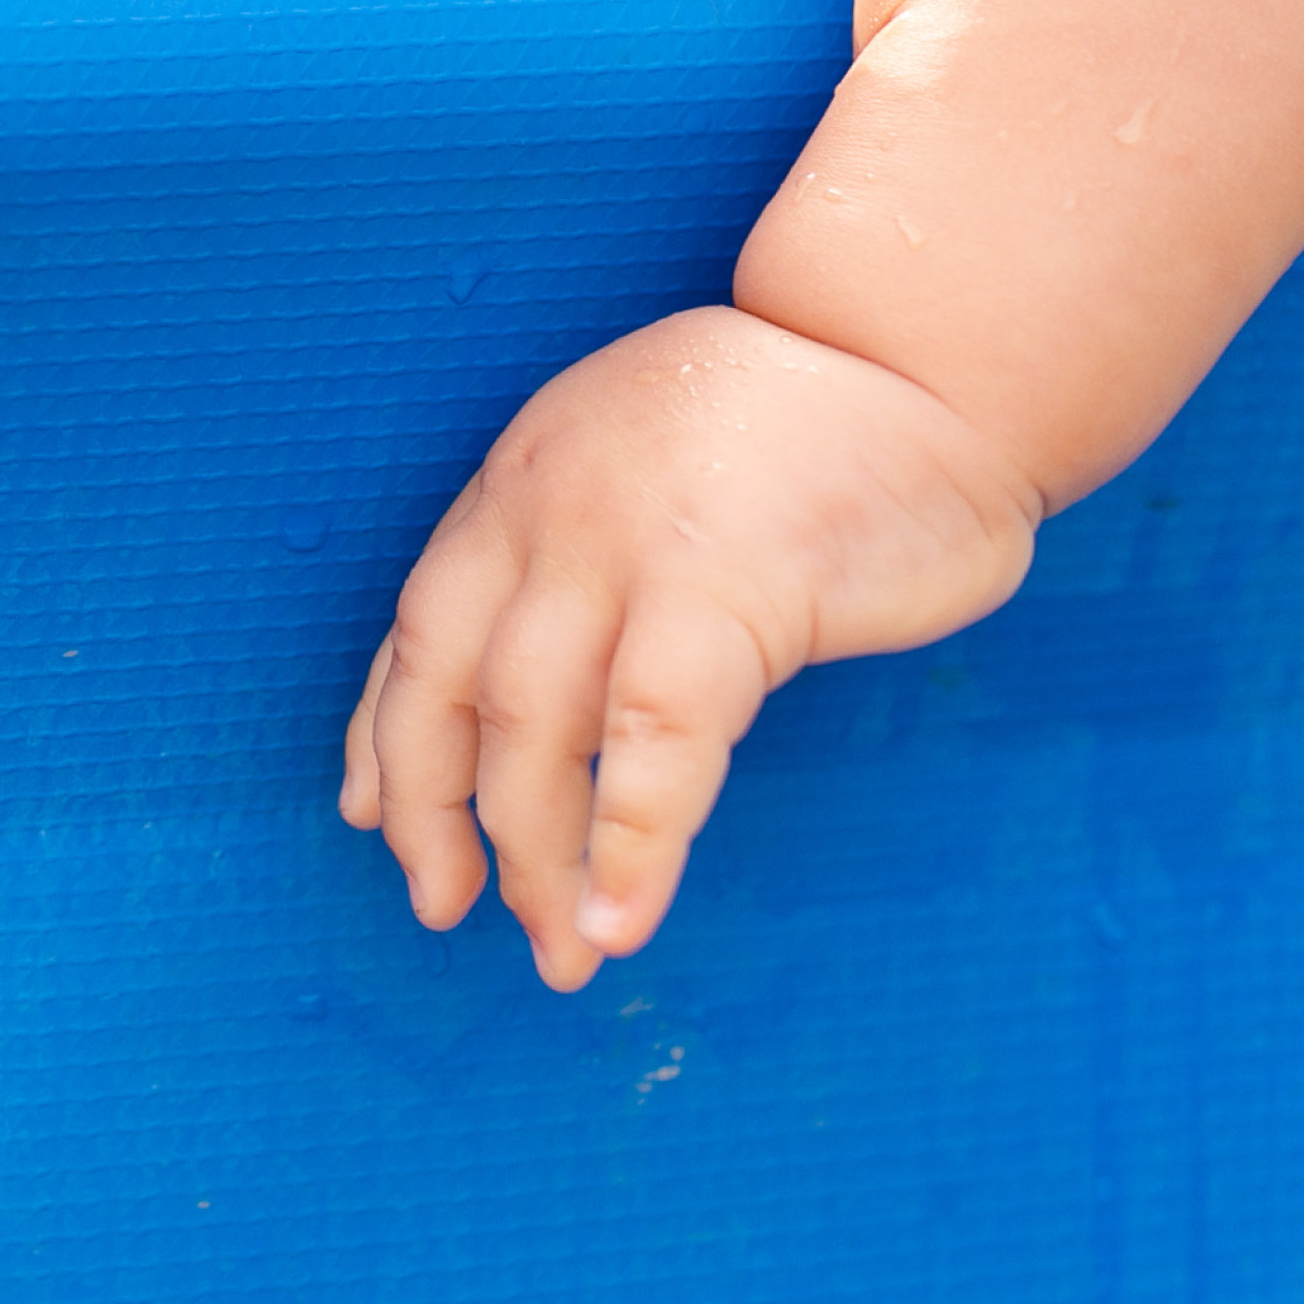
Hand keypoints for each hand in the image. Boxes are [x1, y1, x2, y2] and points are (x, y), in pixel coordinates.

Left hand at [340, 304, 1047, 987]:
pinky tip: (626, 917)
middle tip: (449, 912)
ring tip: (562, 950)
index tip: (372, 819)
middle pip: (451, 686)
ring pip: (536, 729)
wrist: (931, 352)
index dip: (388, 735)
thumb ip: (589, 565)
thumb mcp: (652, 474)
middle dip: (437, 816)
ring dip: (537, 859)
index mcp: (522, 480)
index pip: (420, 626)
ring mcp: (629, 541)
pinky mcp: (726, 582)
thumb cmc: (811, 432)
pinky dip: (632, 843)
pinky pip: (654, 740)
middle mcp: (549, 505)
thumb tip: (548, 706)